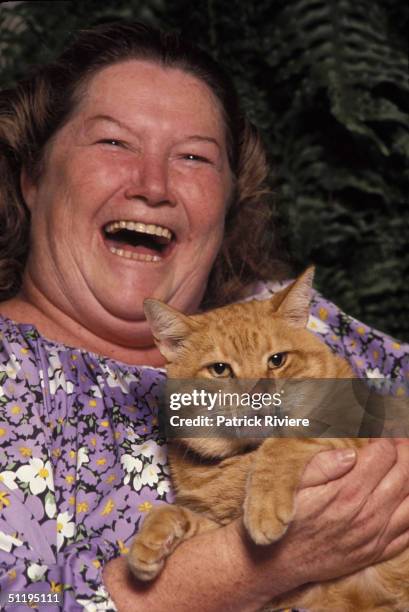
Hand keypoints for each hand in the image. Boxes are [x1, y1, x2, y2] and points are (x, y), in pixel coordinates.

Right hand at [281, 439, 408, 584]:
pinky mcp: (377, 551)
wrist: (278, 560)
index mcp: (347, 492)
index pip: (383, 455)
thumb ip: (322, 464)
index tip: (382, 432)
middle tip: (401, 440)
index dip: (386, 438)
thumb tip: (350, 452)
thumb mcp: (294, 483)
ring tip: (406, 463)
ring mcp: (375, 536)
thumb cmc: (286, 516)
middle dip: (405, 452)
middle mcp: (367, 515)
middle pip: (403, 474)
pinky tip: (407, 496)